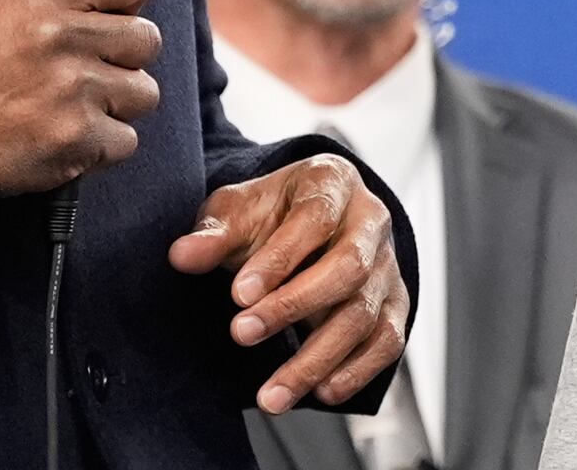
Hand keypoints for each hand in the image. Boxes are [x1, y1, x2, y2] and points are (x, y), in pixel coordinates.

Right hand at [0, 0, 181, 196]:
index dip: (125, 3)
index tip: (97, 21)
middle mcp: (60, 33)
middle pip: (147, 40)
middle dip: (119, 59)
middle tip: (72, 70)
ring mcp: (70, 88)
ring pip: (144, 92)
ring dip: (113, 104)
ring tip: (66, 104)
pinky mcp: (74, 139)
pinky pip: (126, 141)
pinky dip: (99, 146)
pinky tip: (61, 135)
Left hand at [169, 154, 410, 414]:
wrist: (307, 221)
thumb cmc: (272, 213)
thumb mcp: (238, 211)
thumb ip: (213, 234)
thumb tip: (182, 256)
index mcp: (334, 182)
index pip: (314, 219)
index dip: (278, 259)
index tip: (238, 295)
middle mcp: (370, 222)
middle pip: (348, 267)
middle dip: (293, 306)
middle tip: (241, 334)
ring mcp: (387, 266)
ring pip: (364, 315)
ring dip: (317, 358)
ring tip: (271, 394)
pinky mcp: (394, 304)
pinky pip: (387, 342)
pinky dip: (356, 372)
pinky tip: (320, 393)